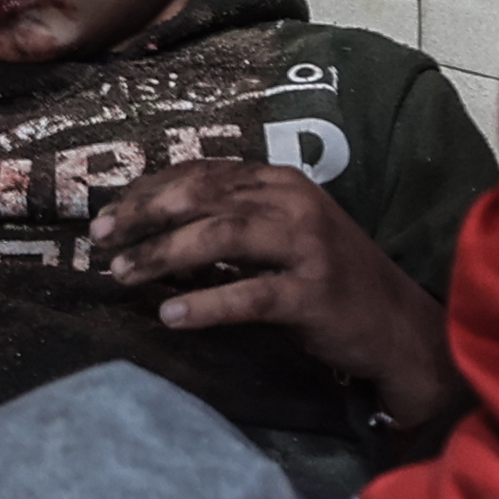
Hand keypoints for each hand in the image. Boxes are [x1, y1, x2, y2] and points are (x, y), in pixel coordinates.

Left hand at [92, 160, 464, 432]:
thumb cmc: (331, 280)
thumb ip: (233, 220)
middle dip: (145, 213)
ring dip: (164, 253)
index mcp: (283, 182)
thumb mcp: (285, 233)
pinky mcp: (314, 293)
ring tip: (122, 273)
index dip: (150, 189)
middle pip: (205, 196)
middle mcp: (294, 204)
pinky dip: (206, 303)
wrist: (398, 326)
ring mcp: (308, 246)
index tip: (107, 212)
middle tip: (100, 237)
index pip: (203, 172)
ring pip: (222, 236)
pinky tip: (171, 315)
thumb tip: (153, 227)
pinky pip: (250, 295)